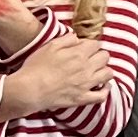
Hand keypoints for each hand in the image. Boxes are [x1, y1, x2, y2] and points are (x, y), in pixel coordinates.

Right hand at [0, 34, 114, 120]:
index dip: (90, 44)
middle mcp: (86, 68)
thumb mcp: (49, 46)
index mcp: (78, 53)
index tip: (84, 48)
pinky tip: (101, 86)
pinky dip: (104, 90)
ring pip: (108, 74)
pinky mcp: (82, 99)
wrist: (29, 90)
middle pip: (105, 57)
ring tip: (96, 71)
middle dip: (99, 55)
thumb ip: (66, 40)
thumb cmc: (36, 66)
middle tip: (91, 58)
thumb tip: (77, 37)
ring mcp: (86, 84)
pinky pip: (102, 96)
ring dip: (104, 70)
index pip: (96, 44)